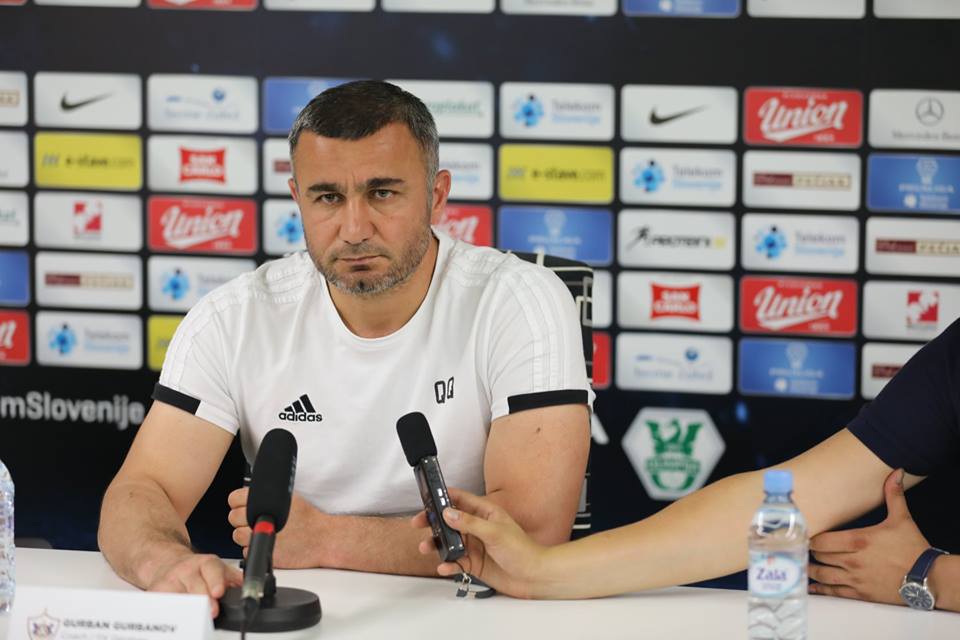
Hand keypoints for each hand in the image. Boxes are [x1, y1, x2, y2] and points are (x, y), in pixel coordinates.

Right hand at [145, 552, 241, 617]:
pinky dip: (168, 610)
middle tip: (211, 611)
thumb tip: (253, 589)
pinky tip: (174, 617)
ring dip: (186, 607)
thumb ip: (235, 579)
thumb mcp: (218, 569)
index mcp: (206, 563)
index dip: (216, 580)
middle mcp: (187, 569)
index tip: (219, 592)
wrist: (168, 563)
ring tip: (193, 617)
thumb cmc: (197, 571)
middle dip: (204, 599)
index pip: (212, 568)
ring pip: (178, 594)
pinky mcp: (155, 592)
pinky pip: (162, 603)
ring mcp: (170, 580)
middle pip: (195, 585)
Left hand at [227, 488, 321, 568]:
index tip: (244, 506)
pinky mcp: (263, 553)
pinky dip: (254, 549)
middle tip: (253, 521)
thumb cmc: (308, 518)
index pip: (234, 498)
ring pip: (237, 535)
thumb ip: (266, 496)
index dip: (238, 503)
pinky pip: (245, 551)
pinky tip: (268, 543)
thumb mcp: (289, 498)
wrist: (322, 538)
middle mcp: (260, 517)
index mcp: (265, 500)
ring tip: (261, 533)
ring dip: (246, 535)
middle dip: (241, 520)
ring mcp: (260, 536)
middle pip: (233, 517)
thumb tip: (248, 496)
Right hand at [411, 487, 546, 597]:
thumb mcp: (495, 532)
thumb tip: (449, 513)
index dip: (444, 496)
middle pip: (450, 521)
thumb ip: (470, 523)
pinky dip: (448, 564)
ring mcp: (475, 546)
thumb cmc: (523, 550)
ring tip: (426, 547)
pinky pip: (455, 562)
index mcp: (485, 513)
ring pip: (450, 542)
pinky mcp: (474, 564)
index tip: (428, 495)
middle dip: (433, 521)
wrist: (533, 577)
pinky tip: (444, 566)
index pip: (461, 500)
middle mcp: (478, 528)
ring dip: (437, 544)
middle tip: (418, 523)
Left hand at [809, 469, 928, 604]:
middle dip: (810, 552)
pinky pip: (836, 592)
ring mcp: (856, 579)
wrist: (928, 577)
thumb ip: (894, 495)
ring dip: (811, 570)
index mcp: (858, 540)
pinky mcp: (861, 593)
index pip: (822, 540)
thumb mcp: (902, 519)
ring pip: (824, 575)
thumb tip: (896, 472)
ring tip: (802, 565)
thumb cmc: (912, 548)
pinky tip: (811, 587)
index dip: (811, 538)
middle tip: (801, 548)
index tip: (806, 535)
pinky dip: (821, 590)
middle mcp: (852, 560)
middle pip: (820, 556)